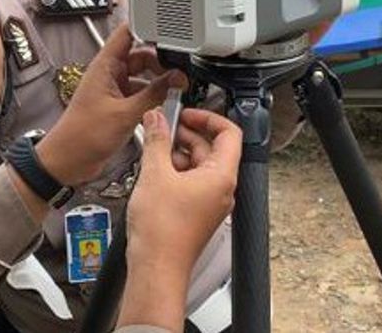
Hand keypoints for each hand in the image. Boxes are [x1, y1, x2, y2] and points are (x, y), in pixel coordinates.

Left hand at [36, 24, 184, 185]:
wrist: (67, 161)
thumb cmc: (82, 136)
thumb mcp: (125, 113)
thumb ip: (153, 94)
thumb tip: (175, 79)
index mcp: (104, 66)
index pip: (127, 33)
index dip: (147, 26)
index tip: (170, 30)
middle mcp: (109, 74)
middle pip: (141, 55)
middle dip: (161, 62)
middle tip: (178, 72)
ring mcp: (114, 89)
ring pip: (143, 76)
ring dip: (158, 81)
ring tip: (175, 89)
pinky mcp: (118, 105)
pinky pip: (140, 93)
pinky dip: (153, 96)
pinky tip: (163, 104)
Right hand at [117, 108, 240, 329]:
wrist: (156, 268)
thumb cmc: (163, 231)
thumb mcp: (155, 173)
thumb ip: (157, 140)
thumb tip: (157, 119)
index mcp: (222, 176)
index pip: (229, 133)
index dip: (207, 117)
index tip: (186, 113)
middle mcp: (221, 189)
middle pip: (211, 148)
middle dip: (185, 135)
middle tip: (161, 127)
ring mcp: (209, 202)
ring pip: (198, 165)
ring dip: (176, 153)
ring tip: (152, 149)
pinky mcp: (196, 212)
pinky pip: (190, 182)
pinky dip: (174, 171)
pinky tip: (153, 170)